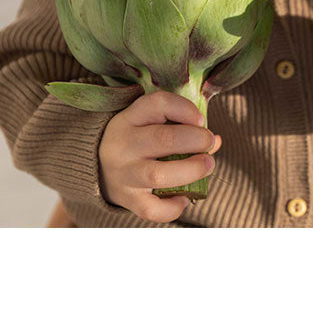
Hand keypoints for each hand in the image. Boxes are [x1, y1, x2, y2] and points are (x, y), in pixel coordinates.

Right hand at [99, 91, 220, 222]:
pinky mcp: (128, 200)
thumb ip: (182, 126)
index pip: (158, 104)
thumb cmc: (138, 139)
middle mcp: (123, 145)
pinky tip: (184, 197)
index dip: (186, 109)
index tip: (201, 119)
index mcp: (129, 118)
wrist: (97, 166)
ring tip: (207, 165)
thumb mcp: (151, 122)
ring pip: (158, 175)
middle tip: (209, 141)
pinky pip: (152, 209)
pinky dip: (174, 206)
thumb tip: (215, 141)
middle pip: (163, 139)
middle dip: (196, 139)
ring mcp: (123, 175)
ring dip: (191, 170)